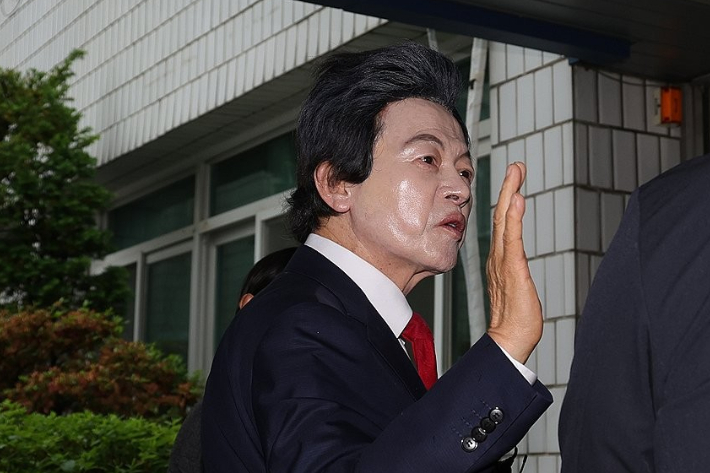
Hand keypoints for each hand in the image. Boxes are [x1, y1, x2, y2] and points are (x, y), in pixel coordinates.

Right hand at [486, 162, 541, 363]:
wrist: (509, 340)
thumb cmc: (515, 319)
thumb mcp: (518, 287)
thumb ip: (515, 270)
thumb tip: (514, 259)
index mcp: (499, 259)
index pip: (504, 224)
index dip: (508, 199)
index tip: (515, 179)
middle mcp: (498, 257)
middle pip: (502, 216)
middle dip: (509, 188)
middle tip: (516, 165)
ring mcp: (502, 262)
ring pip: (505, 222)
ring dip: (510, 195)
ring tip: (516, 173)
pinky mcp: (512, 270)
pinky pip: (512, 240)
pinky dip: (514, 219)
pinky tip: (517, 201)